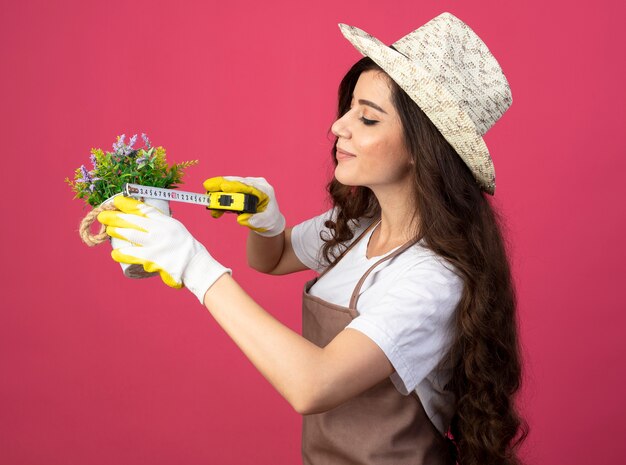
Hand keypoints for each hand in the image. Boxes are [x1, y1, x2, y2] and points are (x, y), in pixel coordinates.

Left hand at [97, 195, 230, 302]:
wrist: (196, 266)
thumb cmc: (185, 249)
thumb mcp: (175, 230)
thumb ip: (160, 225)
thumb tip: (140, 221)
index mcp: (167, 222)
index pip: (145, 210)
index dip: (129, 204)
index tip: (117, 201)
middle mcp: (162, 231)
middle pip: (135, 220)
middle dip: (116, 217)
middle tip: (104, 215)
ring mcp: (158, 244)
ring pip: (132, 234)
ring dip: (117, 231)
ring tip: (109, 230)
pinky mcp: (154, 259)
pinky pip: (134, 255)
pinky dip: (123, 254)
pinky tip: (115, 253)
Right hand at [203, 176, 285, 236]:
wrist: (269, 218)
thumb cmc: (269, 219)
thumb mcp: (265, 222)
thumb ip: (255, 220)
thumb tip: (241, 219)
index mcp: (265, 190)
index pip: (249, 186)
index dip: (235, 186)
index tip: (224, 187)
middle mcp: (256, 184)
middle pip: (237, 182)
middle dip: (221, 184)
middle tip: (207, 186)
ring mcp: (248, 185)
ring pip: (231, 185)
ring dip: (218, 191)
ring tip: (207, 198)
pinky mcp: (242, 188)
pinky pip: (229, 190)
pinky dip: (220, 196)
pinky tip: (213, 204)